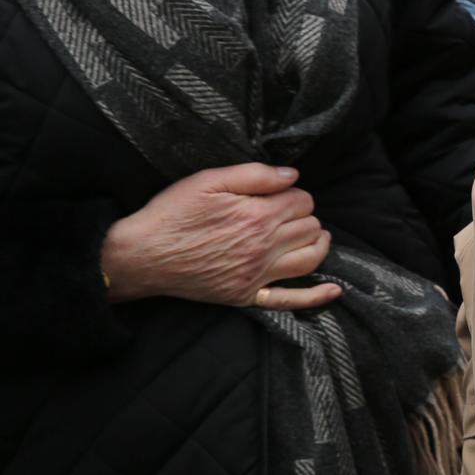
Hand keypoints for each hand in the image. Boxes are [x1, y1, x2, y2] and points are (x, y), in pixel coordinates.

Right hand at [100, 163, 339, 310]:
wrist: (140, 255)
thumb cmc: (172, 213)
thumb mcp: (208, 180)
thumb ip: (255, 174)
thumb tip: (292, 175)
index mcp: (257, 215)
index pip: (302, 200)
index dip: (293, 193)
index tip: (277, 194)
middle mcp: (263, 247)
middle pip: (310, 226)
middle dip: (303, 215)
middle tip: (283, 212)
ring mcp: (257, 275)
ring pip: (311, 257)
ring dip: (316, 243)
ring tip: (308, 234)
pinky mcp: (247, 296)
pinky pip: (291, 300)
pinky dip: (317, 297)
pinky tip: (334, 291)